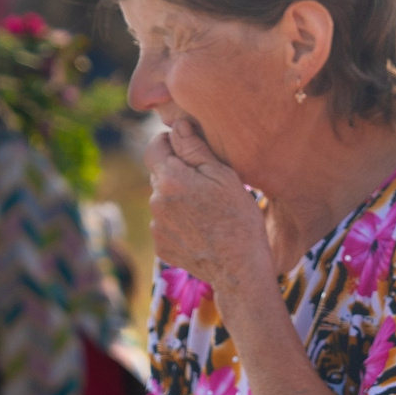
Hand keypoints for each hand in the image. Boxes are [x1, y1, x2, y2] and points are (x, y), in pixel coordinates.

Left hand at [144, 122, 273, 296]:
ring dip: (179, 199)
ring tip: (208, 212)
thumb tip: (177, 125)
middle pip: (160, 174)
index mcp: (170, 178)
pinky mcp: (160, 246)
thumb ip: (195, 148)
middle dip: (179, 173)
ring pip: (163, 199)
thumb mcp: (224, 176)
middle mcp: (155, 201)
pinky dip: (179, 222)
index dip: (172, 143)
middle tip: (208, 185)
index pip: (155, 146)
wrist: (239, 269)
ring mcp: (155, 226)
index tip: (191, 150)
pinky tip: (202, 229)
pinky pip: (165, 223)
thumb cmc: (238, 218)